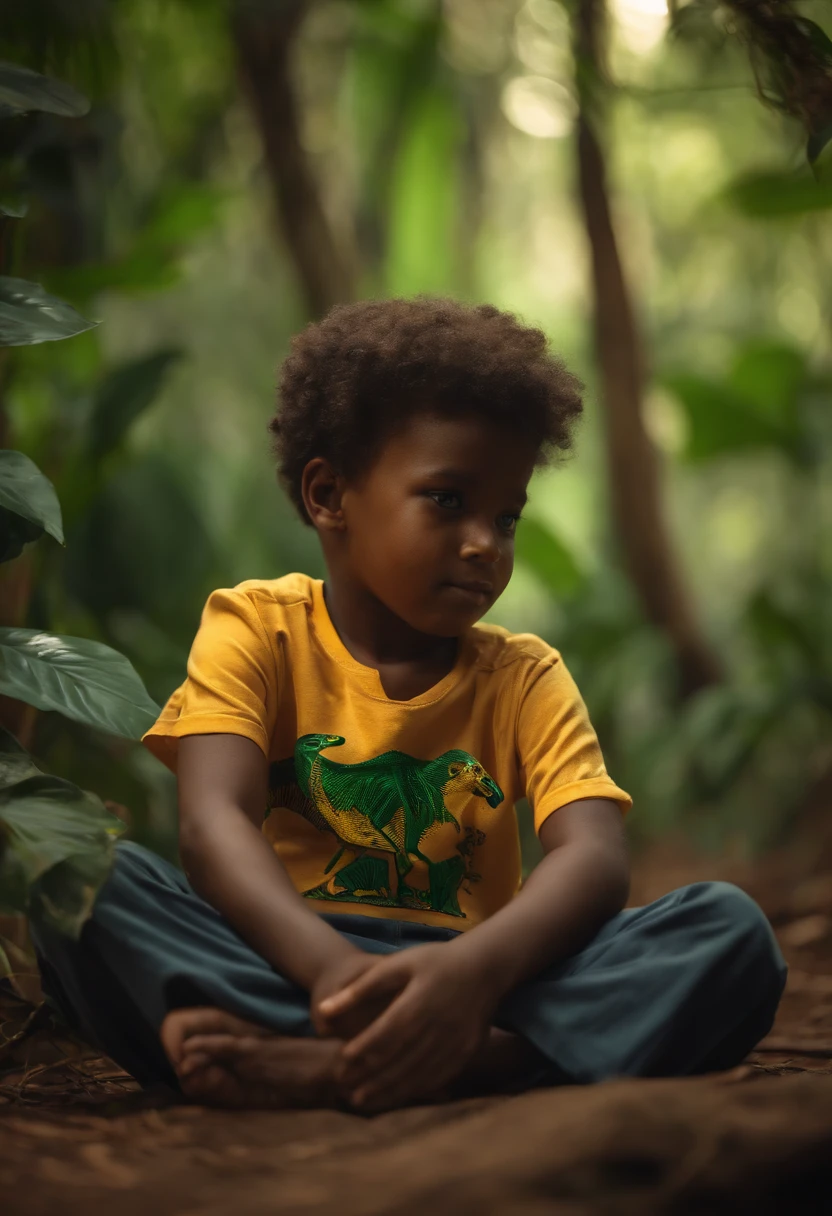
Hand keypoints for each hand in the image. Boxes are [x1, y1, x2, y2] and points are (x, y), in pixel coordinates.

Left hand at [316, 942, 500, 1111]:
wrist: (484, 968)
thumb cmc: (435, 962)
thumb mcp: (397, 965)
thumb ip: (361, 988)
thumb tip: (323, 1010)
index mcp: (419, 1001)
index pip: (386, 1033)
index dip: (363, 1049)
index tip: (341, 1061)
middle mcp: (439, 1025)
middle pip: (400, 1059)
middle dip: (371, 1077)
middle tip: (345, 1090)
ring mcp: (456, 1042)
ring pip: (417, 1073)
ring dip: (389, 1090)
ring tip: (362, 1101)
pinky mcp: (467, 1052)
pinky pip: (438, 1077)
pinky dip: (414, 1089)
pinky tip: (396, 1096)